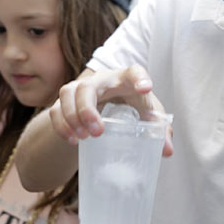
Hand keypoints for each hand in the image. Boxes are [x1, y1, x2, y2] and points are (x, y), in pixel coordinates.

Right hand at [49, 65, 172, 155]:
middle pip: (88, 86)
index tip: (146, 88)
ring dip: (72, 117)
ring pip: (67, 94)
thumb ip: (159, 130)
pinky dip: (61, 126)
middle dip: (88, 110)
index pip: (133, 72)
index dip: (139, 78)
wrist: (108, 103)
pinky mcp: (66, 101)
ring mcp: (81, 88)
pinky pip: (56, 109)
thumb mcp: (148, 115)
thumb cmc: (133, 105)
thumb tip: (167, 151)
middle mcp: (101, 80)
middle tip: (97, 132)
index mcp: (126, 80)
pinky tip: (74, 141)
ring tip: (84, 138)